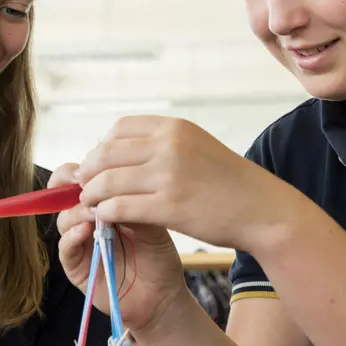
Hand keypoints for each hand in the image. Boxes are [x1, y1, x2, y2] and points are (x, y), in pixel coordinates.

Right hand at [52, 162, 191, 336]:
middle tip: (84, 180)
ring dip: (77, 210)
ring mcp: (80, 242)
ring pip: (64, 218)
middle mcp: (87, 219)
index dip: (86, 167)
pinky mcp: (76, 266)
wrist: (162, 295)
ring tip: (94, 209)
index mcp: (105, 203)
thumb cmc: (158, 255)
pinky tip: (86, 230)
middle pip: (66, 193)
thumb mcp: (151, 220)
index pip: (85, 178)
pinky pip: (65, 248)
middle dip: (70, 184)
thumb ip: (133, 199)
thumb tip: (117, 174)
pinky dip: (72, 236)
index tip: (97, 161)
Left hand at [75, 116, 315, 251]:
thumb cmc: (229, 182)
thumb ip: (162, 145)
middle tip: (84, 186)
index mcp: (174, 128)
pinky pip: (120, 207)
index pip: (119, 129)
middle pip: (106, 153)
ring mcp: (168, 176)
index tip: (99, 163)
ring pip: (107, 181)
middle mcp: (169, 146)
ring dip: (91, 194)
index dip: (101, 146)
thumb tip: (120, 151)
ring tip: (91, 203)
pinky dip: (105, 212)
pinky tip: (105, 217)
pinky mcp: (169, 207)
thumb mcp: (196, 147)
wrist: (262, 208)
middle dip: (88, 171)